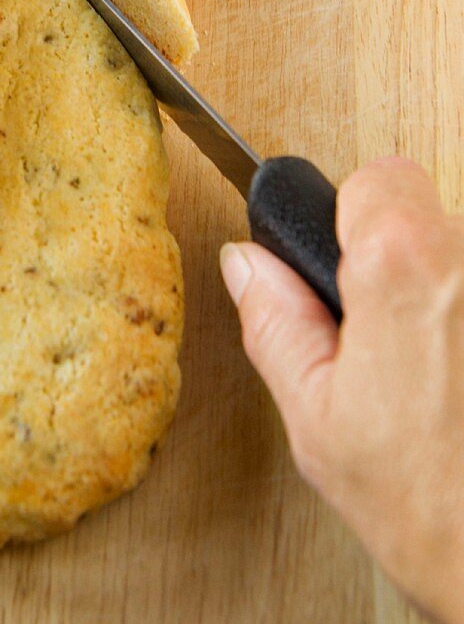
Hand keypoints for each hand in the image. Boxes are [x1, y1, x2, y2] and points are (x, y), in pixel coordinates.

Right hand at [221, 157, 463, 621]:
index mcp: (406, 270)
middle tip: (386, 343)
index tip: (349, 268)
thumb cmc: (436, 513)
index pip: (377, 178)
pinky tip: (461, 385)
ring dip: (443, 300)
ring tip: (436, 378)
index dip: (351, 220)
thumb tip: (248, 265)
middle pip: (427, 218)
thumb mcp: (318, 421)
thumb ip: (277, 324)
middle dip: (398, 266)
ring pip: (460, 260)